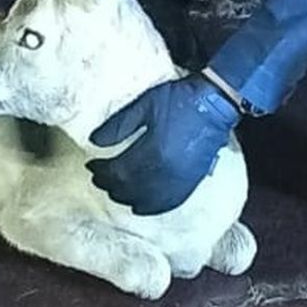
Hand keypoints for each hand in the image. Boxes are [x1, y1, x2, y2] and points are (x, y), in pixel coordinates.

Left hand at [86, 75, 238, 214]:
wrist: (215, 103)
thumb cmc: (179, 100)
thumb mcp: (144, 105)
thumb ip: (118, 125)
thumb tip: (94, 142)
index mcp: (152, 151)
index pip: (117, 171)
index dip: (101, 171)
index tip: (91, 166)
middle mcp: (165, 172)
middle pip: (129, 188)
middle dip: (110, 185)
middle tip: (98, 178)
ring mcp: (180, 180)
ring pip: (146, 200)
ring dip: (127, 198)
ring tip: (115, 191)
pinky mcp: (191, 182)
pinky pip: (168, 203)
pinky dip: (151, 207)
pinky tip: (140, 206)